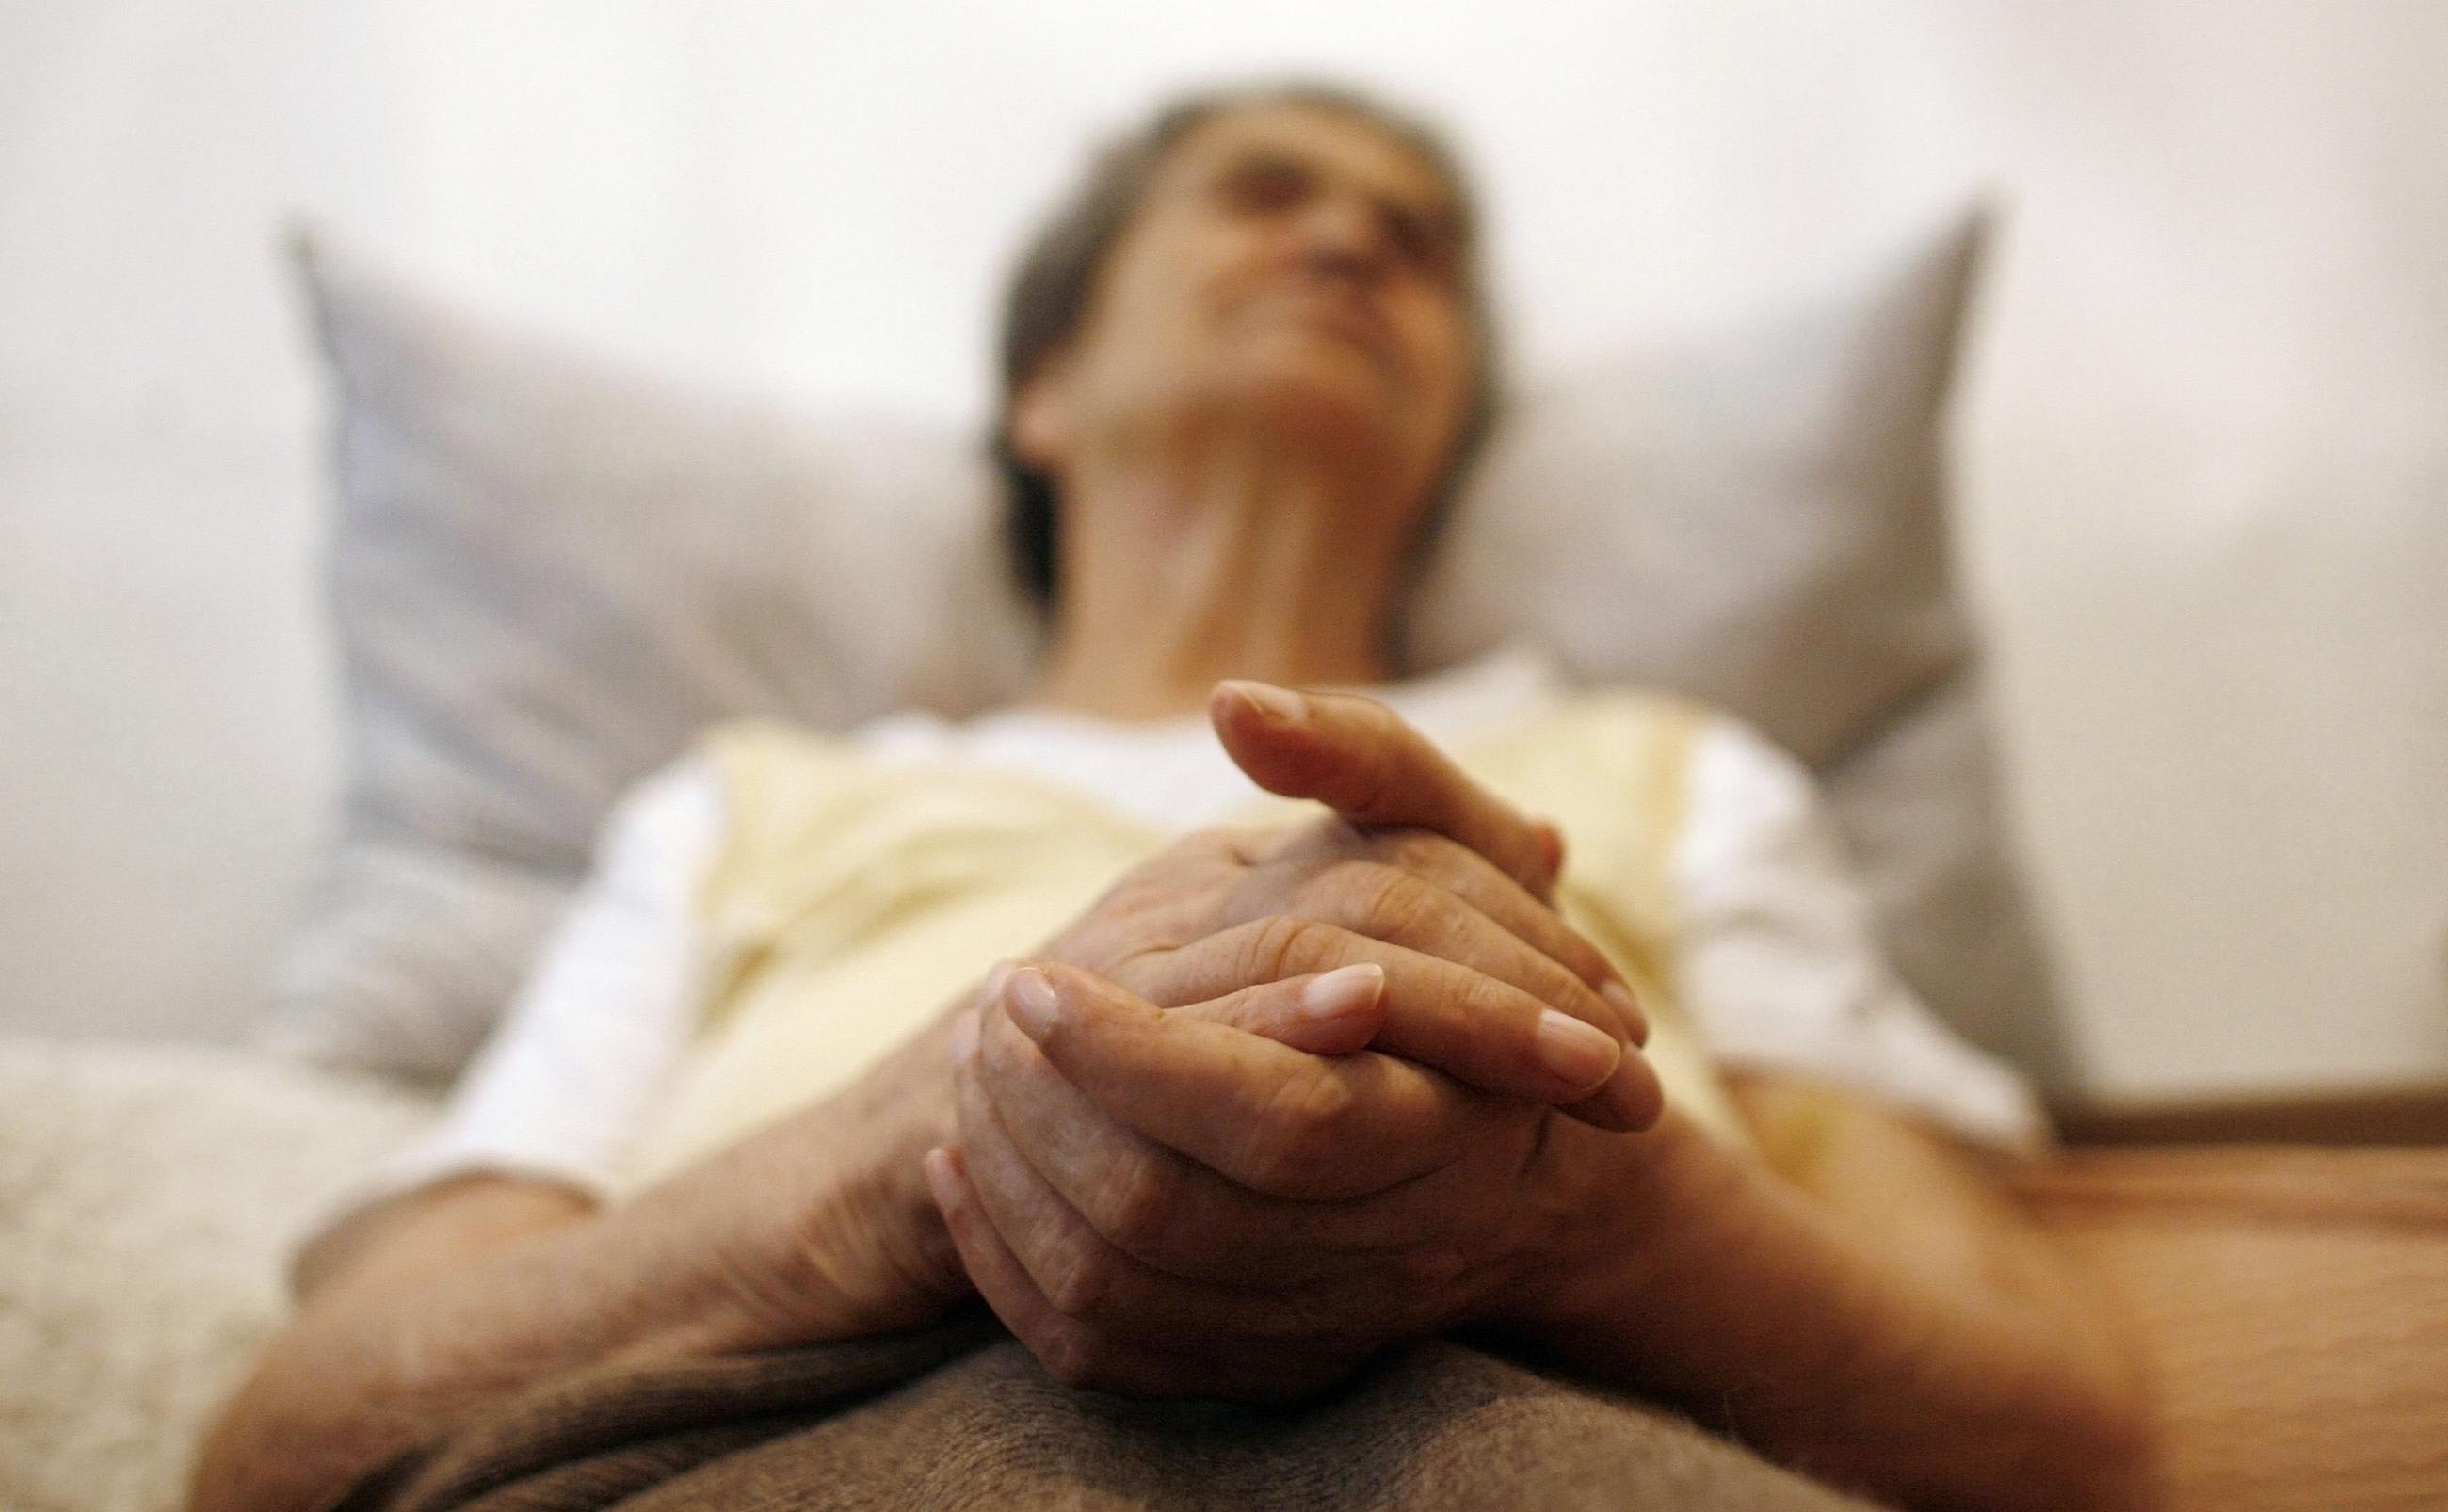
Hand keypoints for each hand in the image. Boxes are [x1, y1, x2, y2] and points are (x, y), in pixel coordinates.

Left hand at [924, 681, 1672, 1394]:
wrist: (1518, 1152)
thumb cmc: (1482, 957)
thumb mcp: (1446, 834)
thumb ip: (1358, 759)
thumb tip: (1238, 703)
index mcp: (1441, 1113)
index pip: (1267, 1117)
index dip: (1130, 1053)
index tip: (1030, 975)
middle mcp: (1385, 1240)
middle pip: (1168, 1214)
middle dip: (1040, 1114)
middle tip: (978, 1017)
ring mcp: (1314, 1315)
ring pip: (1121, 1289)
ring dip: (1010, 1181)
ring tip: (963, 1076)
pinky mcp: (1252, 1359)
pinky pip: (1105, 1347)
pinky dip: (1011, 1265)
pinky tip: (962, 1173)